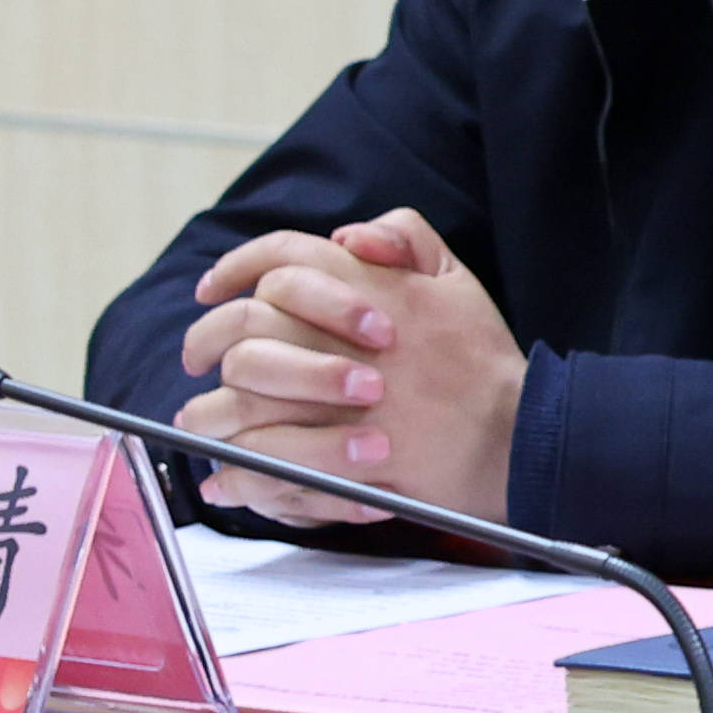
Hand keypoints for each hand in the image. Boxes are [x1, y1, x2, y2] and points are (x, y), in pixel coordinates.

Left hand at [175, 211, 522, 530]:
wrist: (517, 433)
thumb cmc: (483, 360)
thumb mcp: (458, 279)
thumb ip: (407, 237)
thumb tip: (346, 235)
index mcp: (369, 291)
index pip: (281, 259)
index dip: (236, 267)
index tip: (211, 289)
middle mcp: (344, 340)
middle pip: (245, 326)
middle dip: (205, 339)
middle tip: (196, 357)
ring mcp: (337, 401)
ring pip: (241, 396)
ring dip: (208, 410)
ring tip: (200, 420)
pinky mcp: (338, 456)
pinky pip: (264, 459)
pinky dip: (237, 471)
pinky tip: (226, 477)